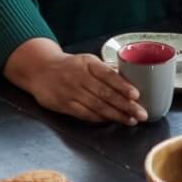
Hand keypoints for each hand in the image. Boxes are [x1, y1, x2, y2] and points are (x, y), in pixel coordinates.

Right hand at [6, 44, 146, 124]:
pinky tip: (111, 121)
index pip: (108, 75)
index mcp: (88, 63)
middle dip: (126, 105)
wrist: (40, 70)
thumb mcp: (86, 61)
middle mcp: (79, 77)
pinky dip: (99, 118)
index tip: (136, 95)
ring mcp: (71, 91)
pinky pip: (85, 114)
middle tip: (141, 113)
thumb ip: (105, 70)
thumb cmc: (70, 66)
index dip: (123, 86)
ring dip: (116, 115)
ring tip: (131, 120)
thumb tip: (130, 81)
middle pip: (106, 93)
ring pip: (97, 106)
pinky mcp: (64, 104)